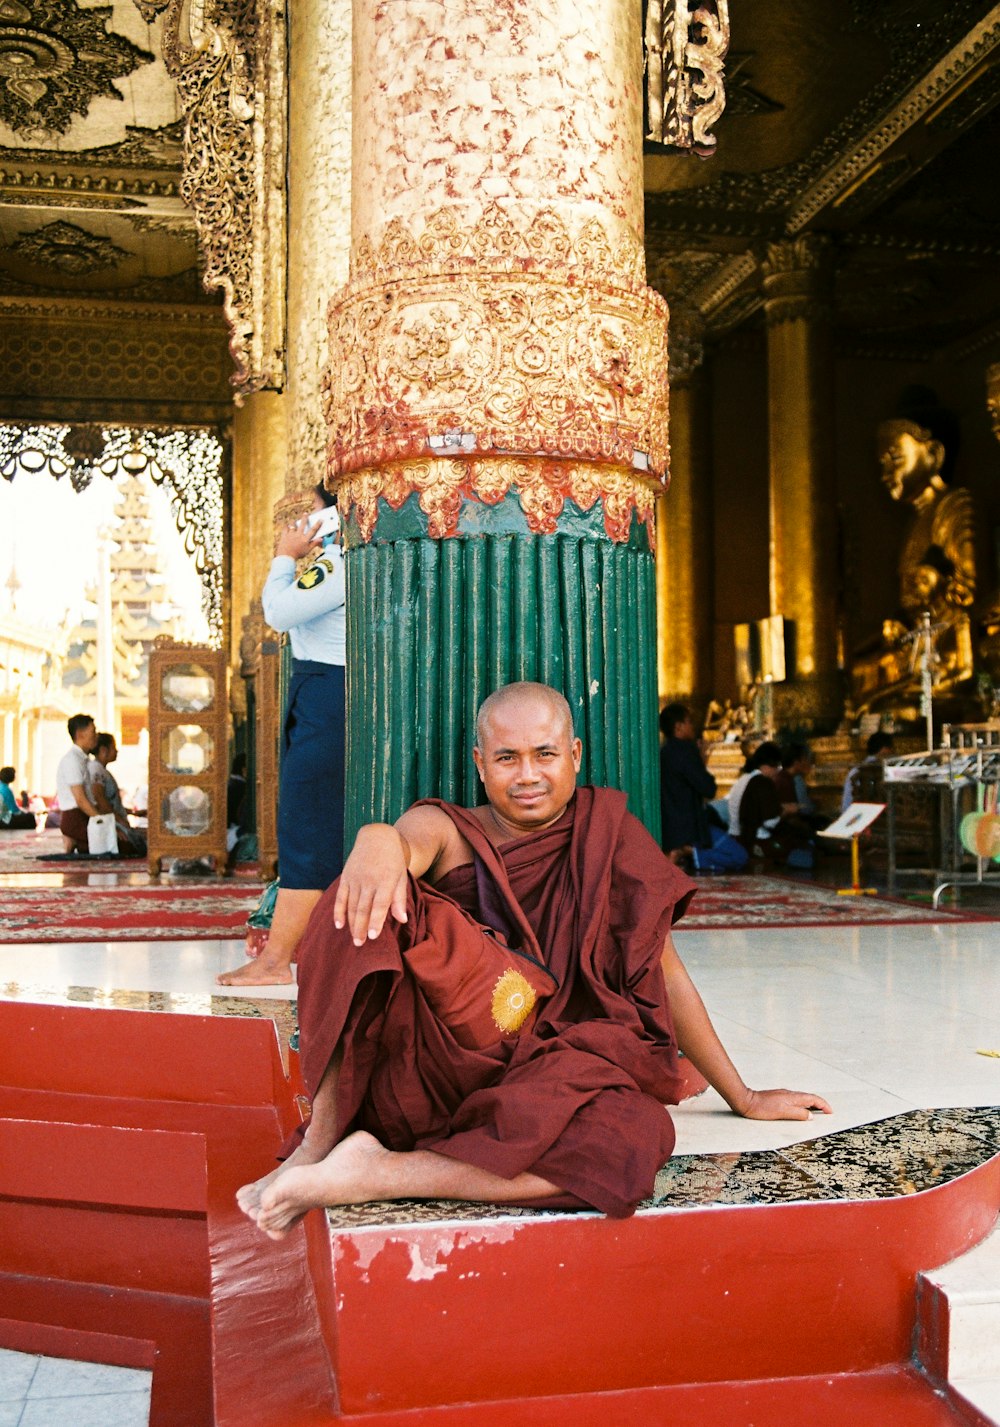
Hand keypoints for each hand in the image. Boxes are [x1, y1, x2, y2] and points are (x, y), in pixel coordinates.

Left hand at [276, 517, 321, 560]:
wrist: (286, 557)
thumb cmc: (298, 555)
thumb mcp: (307, 550)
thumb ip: (314, 544)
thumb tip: (321, 539)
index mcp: (305, 539)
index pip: (313, 530)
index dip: (318, 524)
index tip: (321, 520)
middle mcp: (298, 535)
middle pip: (303, 524)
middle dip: (305, 518)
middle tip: (306, 513)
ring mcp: (291, 534)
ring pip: (293, 525)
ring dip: (294, 522)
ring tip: (294, 520)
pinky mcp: (284, 535)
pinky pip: (285, 529)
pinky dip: (286, 527)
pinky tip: (287, 526)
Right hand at [333, 823, 409, 945]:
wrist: (377, 837)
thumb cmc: (393, 861)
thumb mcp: (401, 877)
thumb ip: (399, 899)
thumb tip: (402, 920)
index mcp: (385, 880)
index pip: (380, 904)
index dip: (376, 921)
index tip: (373, 937)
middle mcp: (369, 880)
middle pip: (363, 908)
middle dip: (361, 928)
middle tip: (360, 944)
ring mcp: (355, 878)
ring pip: (352, 905)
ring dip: (352, 924)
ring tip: (355, 940)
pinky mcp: (346, 877)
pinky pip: (340, 897)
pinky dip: (338, 911)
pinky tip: (339, 925)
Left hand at [734, 1087, 832, 1120]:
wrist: (746, 1101)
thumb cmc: (762, 1108)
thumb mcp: (783, 1113)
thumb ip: (798, 1114)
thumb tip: (811, 1116)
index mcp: (793, 1097)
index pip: (813, 1099)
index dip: (824, 1105)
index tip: (830, 1112)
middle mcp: (790, 1094)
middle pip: (809, 1098)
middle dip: (820, 1105)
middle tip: (827, 1113)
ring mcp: (784, 1095)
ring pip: (802, 1099)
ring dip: (812, 1105)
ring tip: (816, 1113)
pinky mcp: (778, 1098)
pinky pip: (795, 1100)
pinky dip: (802, 1105)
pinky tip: (800, 1110)